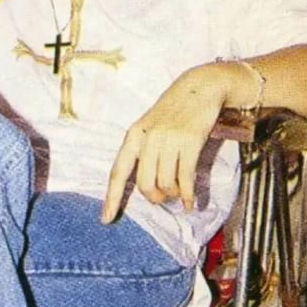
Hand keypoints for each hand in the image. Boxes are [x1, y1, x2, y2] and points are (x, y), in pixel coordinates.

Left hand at [102, 63, 233, 222]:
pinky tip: (190, 203)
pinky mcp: (190, 141)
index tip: (106, 219)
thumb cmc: (174, 110)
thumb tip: (148, 187)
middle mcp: (148, 138)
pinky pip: (186, 179)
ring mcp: (169, 139)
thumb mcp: (151, 126)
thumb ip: (144, 151)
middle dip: (156, 198)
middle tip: (164, 199)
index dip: (111, 198)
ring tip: (179, 193)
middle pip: (146, 185)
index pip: (118, 172)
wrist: (200, 87)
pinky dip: (188, 195)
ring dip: (173, 195)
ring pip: (166, 183)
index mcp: (134, 135)